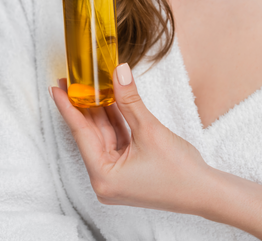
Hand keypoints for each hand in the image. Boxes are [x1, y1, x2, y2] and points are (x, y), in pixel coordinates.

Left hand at [50, 64, 207, 213]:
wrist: (204, 190)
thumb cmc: (179, 171)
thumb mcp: (149, 130)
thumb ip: (130, 100)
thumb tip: (119, 72)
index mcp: (103, 176)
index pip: (81, 133)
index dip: (68, 107)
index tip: (56, 87)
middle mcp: (105, 178)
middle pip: (91, 134)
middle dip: (84, 106)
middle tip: (73, 80)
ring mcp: (116, 174)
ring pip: (104, 135)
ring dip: (101, 110)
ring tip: (92, 85)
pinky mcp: (127, 169)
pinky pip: (116, 139)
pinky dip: (115, 120)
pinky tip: (112, 100)